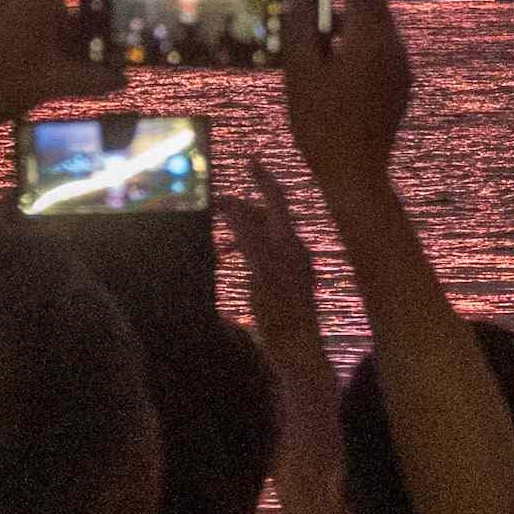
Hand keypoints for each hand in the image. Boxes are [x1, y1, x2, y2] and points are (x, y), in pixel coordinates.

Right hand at [220, 164, 325, 353]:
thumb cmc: (279, 315)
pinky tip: (232, 267)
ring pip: (264, 238)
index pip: (276, 199)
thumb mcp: (258, 271)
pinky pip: (265, 257)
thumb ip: (246, 236)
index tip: (249, 159)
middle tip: (213, 209)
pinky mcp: (287, 284)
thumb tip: (229, 204)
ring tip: (217, 247)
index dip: (262, 177)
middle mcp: (294, 250)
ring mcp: (293, 268)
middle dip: (241, 210)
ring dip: (241, 235)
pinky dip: (247, 254)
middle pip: (267, 218)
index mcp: (289, 243)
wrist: (299, 354)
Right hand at [279, 0, 410, 196]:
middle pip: (375, 5)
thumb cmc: (322, 125)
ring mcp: (401, 69)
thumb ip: (299, 32)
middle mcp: (393, 49)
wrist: (355, 173)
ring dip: (357, 14)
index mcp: (369, 42)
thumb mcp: (301, 75)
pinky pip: (384, 48)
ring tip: (327, 13)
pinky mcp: (401, 86)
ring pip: (382, 27)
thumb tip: (296, 0)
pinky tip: (341, 48)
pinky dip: (364, 36)